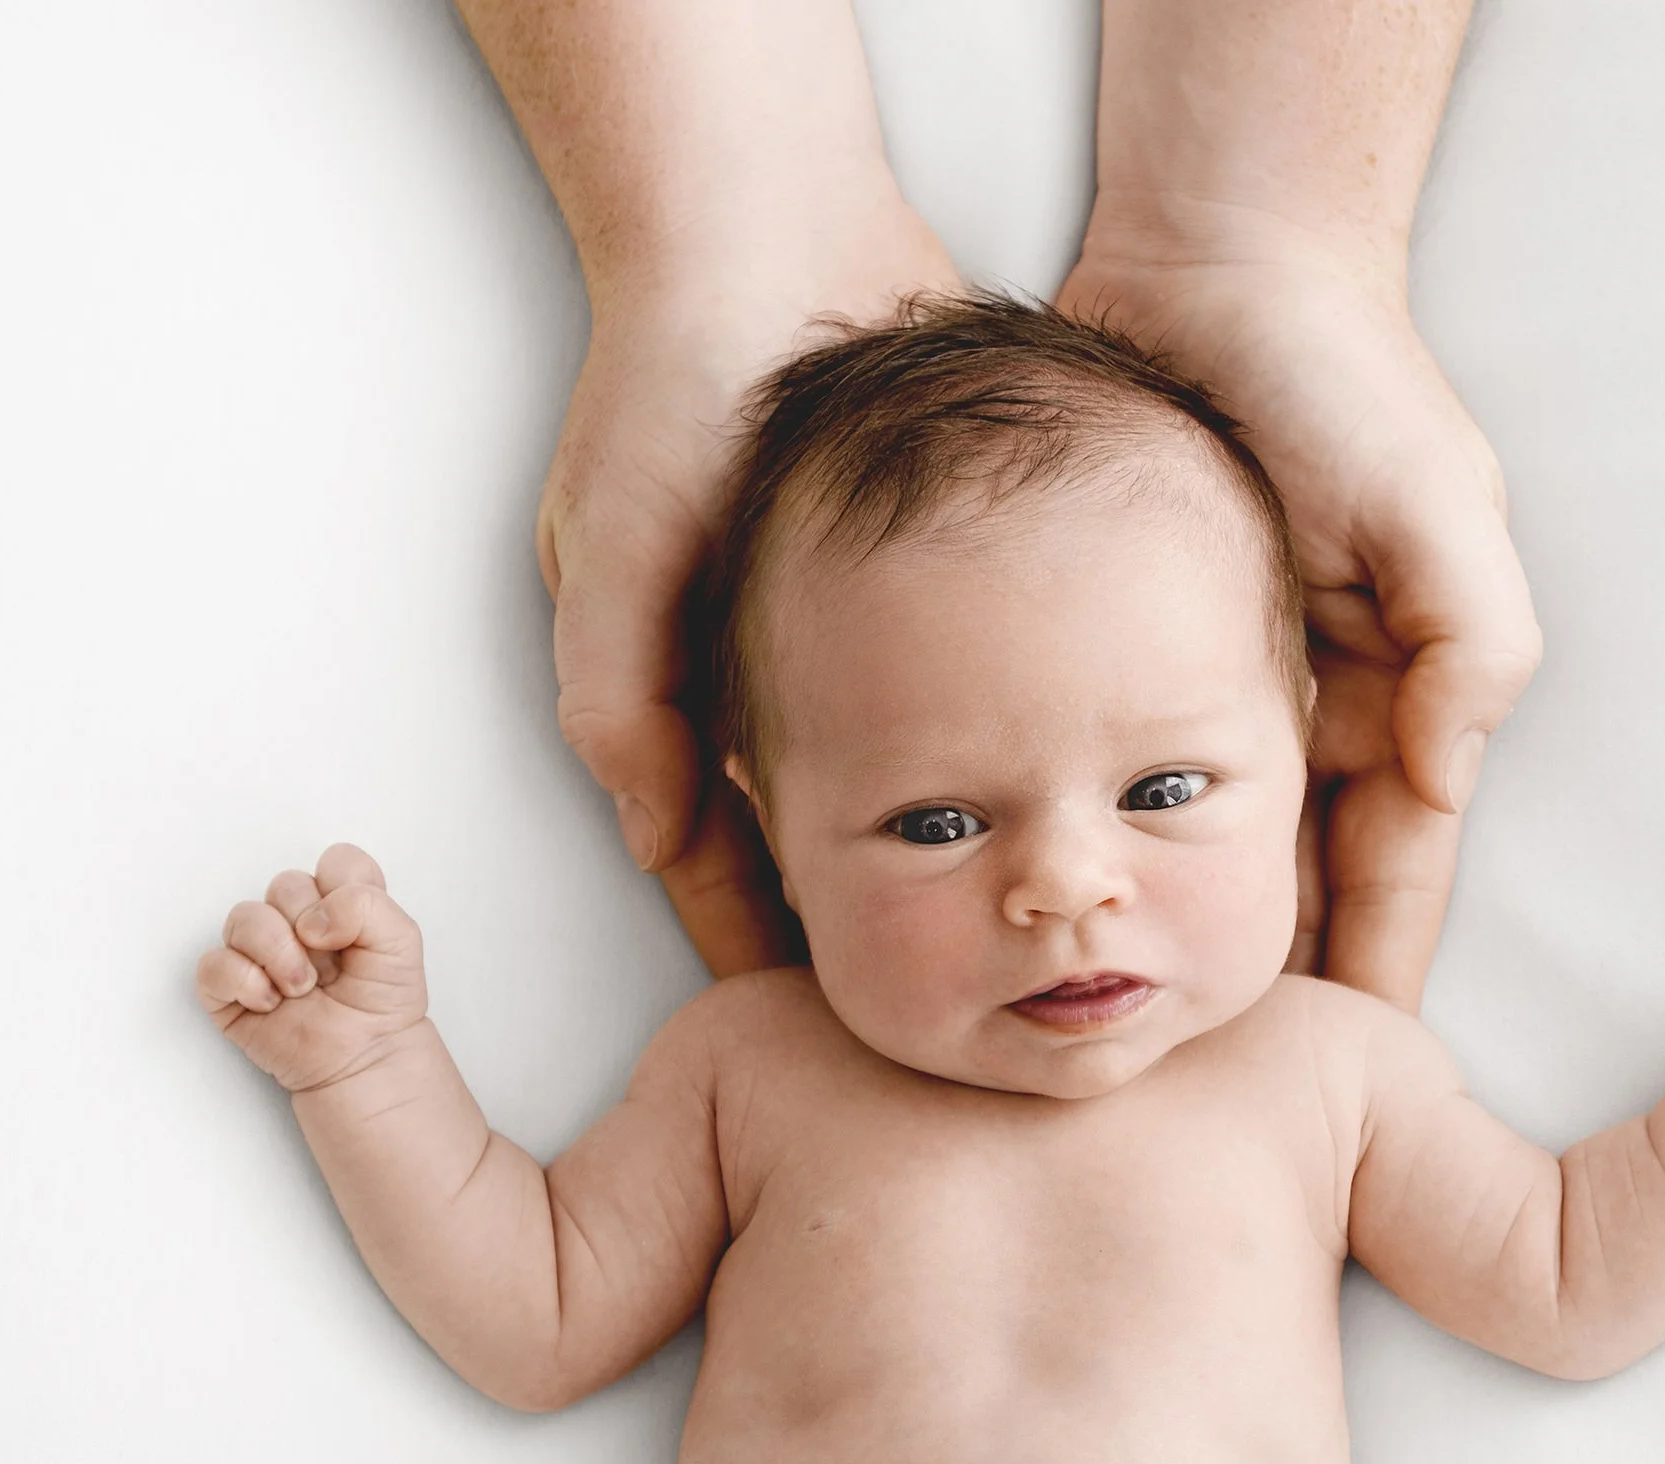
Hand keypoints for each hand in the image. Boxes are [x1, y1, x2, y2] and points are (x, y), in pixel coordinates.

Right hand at [195, 843, 429, 1093]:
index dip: (343, 887)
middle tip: (328, 968)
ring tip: (301, 988)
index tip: (352, 928)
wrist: (366, 1057)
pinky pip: (213, 964)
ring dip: (278, 954)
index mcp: (340, 902)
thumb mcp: (401, 943)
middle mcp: (297, 919)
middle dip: (308, 927)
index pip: (336, 861)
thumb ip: (367, 905)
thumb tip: (312, 918)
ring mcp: (260, 952)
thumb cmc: (382, 1002)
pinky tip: (271, 1003)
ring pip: (243, 917)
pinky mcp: (230, 988)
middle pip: (285, 884)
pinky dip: (244, 982)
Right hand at [544, 215, 958, 976]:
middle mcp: (761, 675)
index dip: (764, 940)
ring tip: (1012, 925)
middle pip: (819, 835)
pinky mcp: (914, 579)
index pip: (721, 860)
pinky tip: (1047, 801)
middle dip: (872, 912)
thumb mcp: (617, 547)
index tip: (829, 1028)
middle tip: (952, 999)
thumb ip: (623, 701)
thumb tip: (655, 842)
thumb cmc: (671, 385)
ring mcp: (839, 630)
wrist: (761, 234)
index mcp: (679, 690)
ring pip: (895, 779)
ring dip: (942, 843)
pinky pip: (952, 693)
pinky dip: (983, 747)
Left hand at [1057, 251, 1541, 1009]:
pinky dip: (1116, 838)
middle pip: (1298, 877)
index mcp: (1401, 690)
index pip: (1393, 868)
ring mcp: (1227, 677)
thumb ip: (1463, 644)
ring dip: (1184, 928)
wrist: (1216, 262)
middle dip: (1271, 978)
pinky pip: (1130, 767)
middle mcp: (1319, 702)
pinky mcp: (1140, 643)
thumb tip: (1443, 776)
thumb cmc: (1336, 377)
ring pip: (1207, 843)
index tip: (1350, 1079)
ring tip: (1136, 1033)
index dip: (1371, 971)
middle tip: (1220, 1091)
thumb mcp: (1430, 508)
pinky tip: (1076, 910)